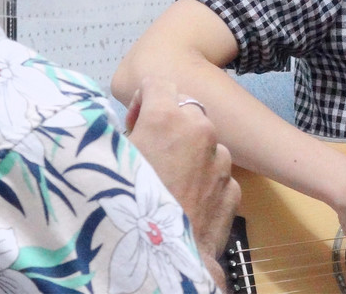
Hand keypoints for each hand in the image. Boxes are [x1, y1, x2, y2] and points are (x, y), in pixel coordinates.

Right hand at [125, 77, 240, 287]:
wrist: (161, 262)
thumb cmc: (124, 206)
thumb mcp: (111, 159)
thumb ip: (125, 130)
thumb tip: (130, 122)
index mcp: (168, 116)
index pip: (159, 83)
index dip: (143, 99)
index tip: (135, 120)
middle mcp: (200, 129)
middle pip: (186, 110)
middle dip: (170, 123)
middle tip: (152, 150)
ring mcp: (222, 159)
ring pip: (206, 142)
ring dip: (191, 152)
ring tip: (170, 181)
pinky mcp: (234, 186)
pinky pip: (217, 171)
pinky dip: (205, 179)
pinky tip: (187, 201)